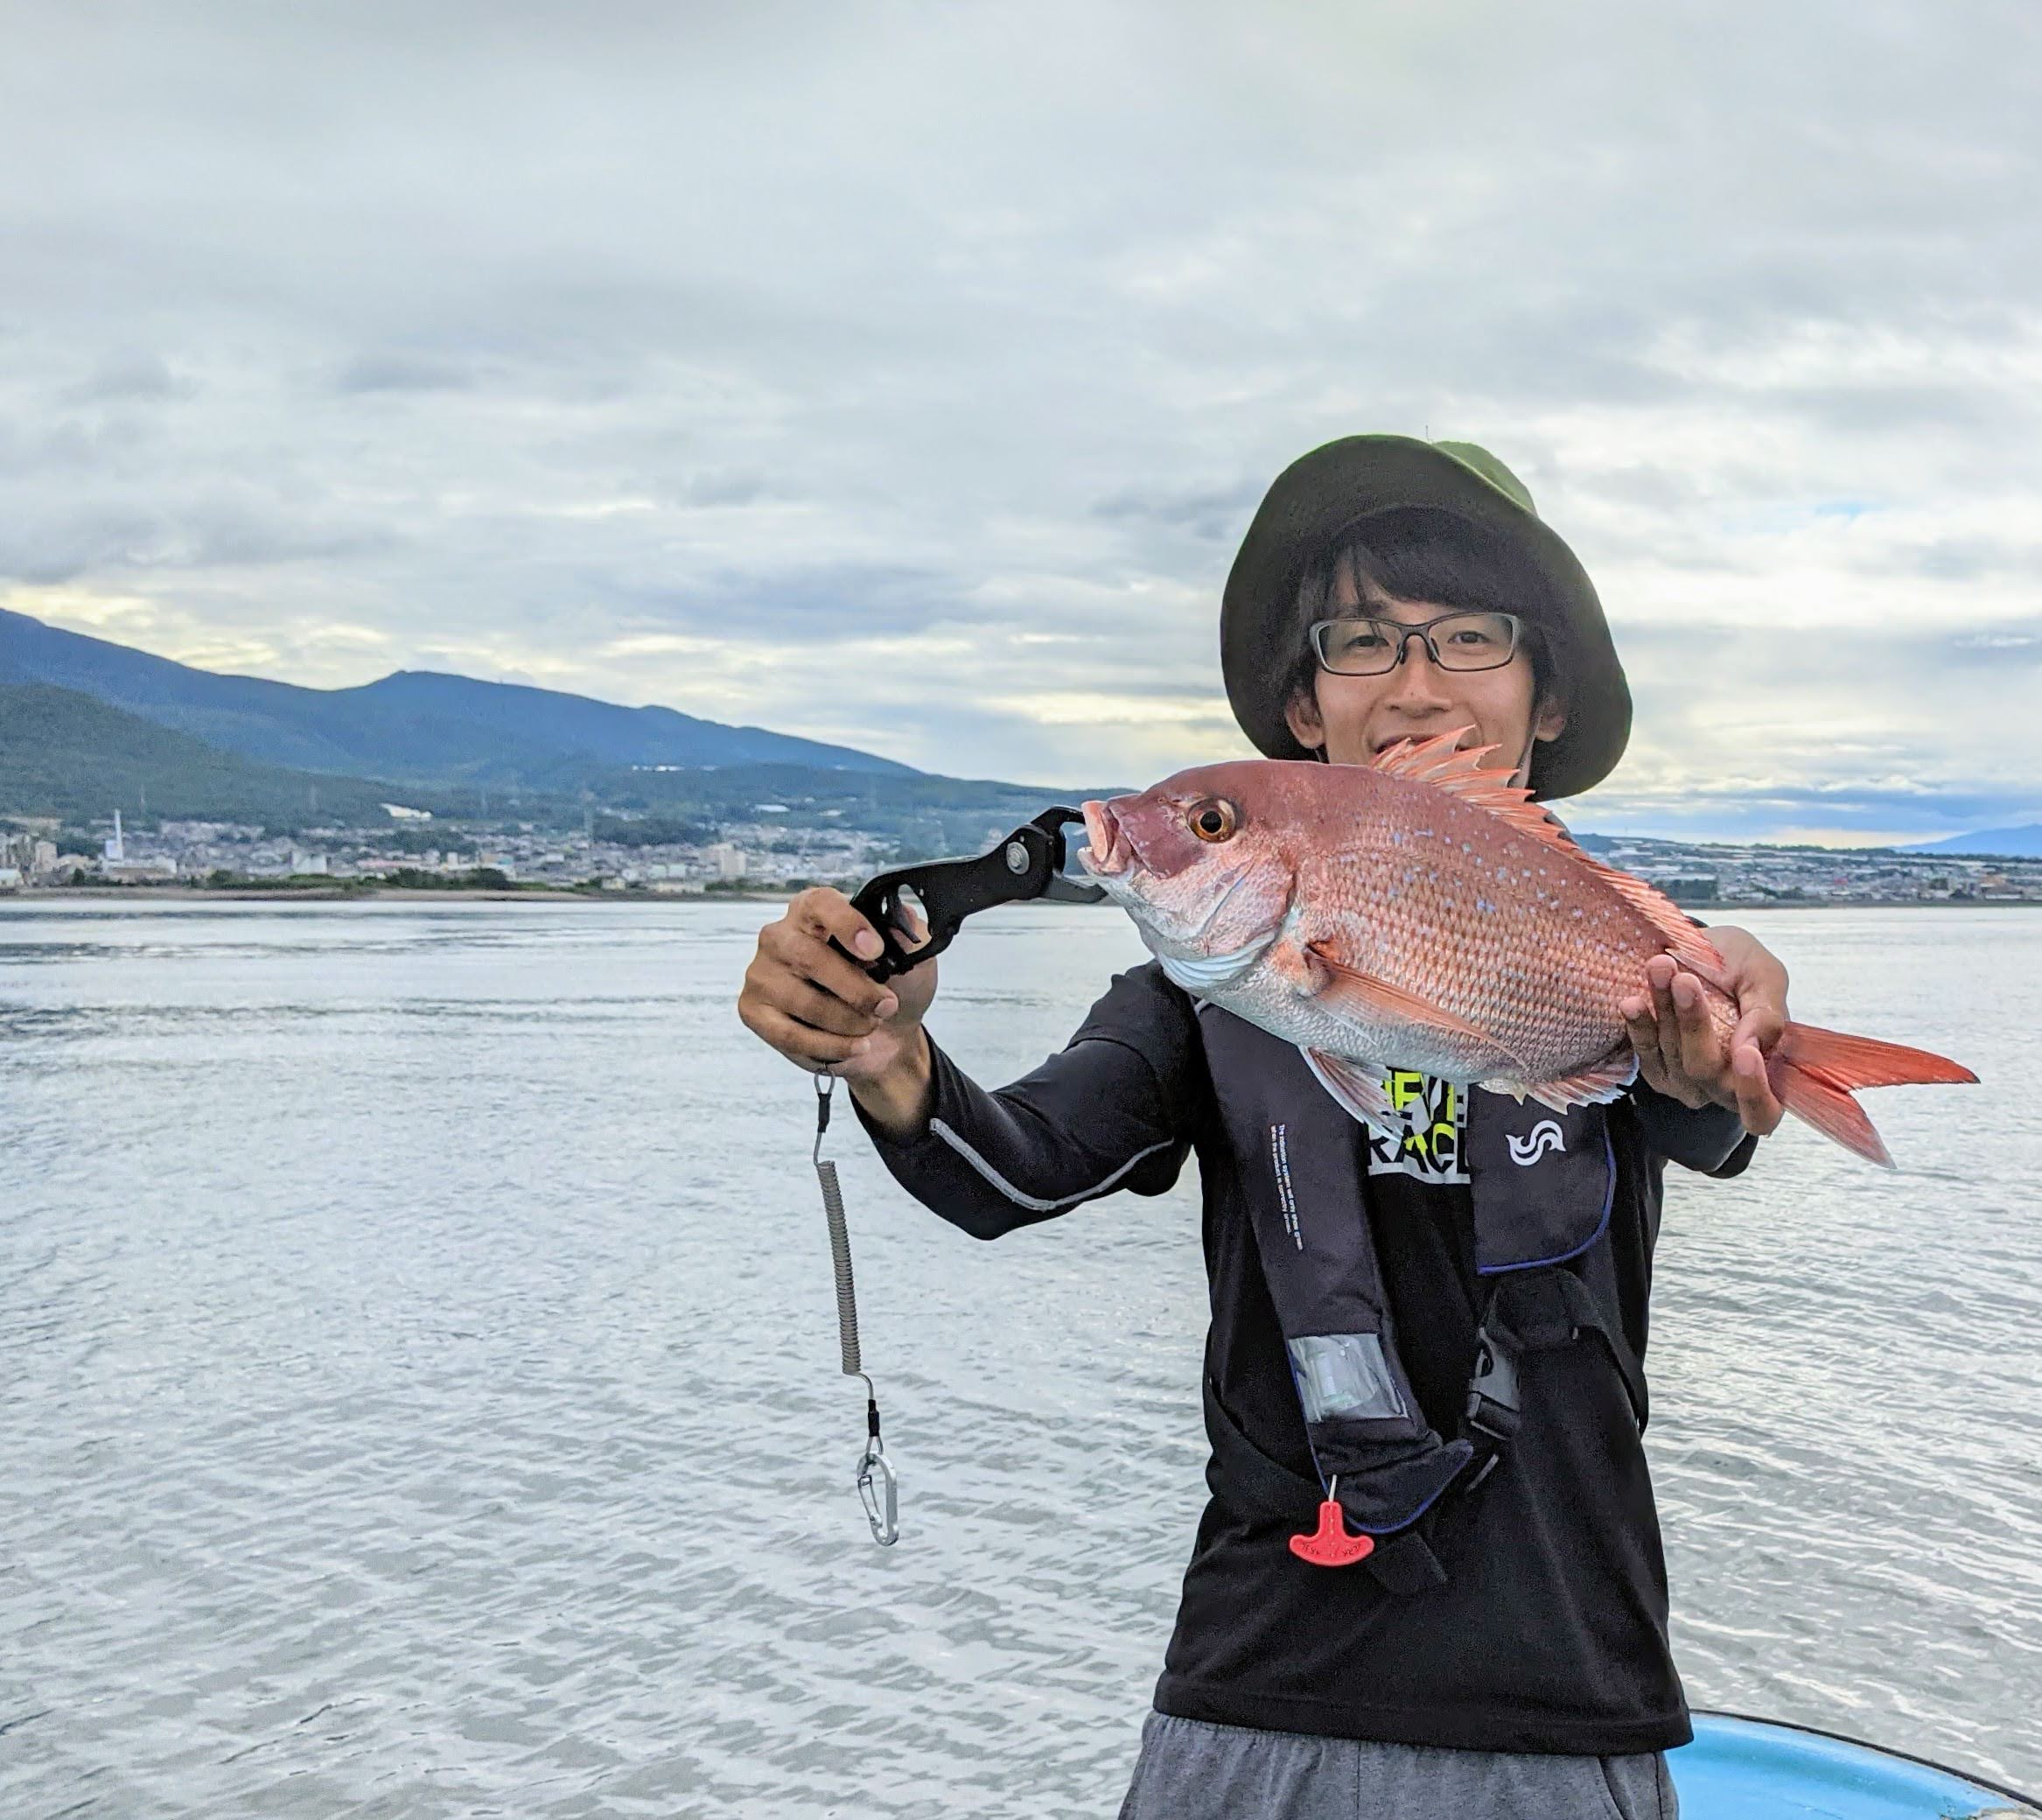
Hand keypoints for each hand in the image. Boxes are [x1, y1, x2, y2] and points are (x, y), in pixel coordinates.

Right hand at [737, 887, 937, 1081]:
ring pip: (805, 1002)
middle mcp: (780, 937)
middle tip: (886, 1005)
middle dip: (856, 989)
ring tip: (871, 1025)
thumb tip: (899, 924)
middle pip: (809, 958)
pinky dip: (832, 1045)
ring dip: (849, 1021)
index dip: (847, 924)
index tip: (875, 951)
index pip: (821, 904)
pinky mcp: (754, 1011)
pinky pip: (792, 1035)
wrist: (887, 1035)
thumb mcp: (913, 958)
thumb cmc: (891, 986)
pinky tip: (856, 1046)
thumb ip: (909, 936)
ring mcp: (763, 975)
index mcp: (814, 911)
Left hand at [1619, 926, 1787, 1136]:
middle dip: (1694, 1023)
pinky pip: (1647, 1054)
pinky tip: (1633, 1001)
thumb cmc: (1740, 965)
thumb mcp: (1764, 976)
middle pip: (1708, 1072)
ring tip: (1659, 968)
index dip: (1754, 1091)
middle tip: (1684, 980)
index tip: (1746, 1052)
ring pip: (1674, 1057)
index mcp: (1768, 1070)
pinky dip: (1639, 1026)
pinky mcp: (1658, 1068)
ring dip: (1664, 1010)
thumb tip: (1751, 1045)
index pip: (1763, 1111)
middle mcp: (1726, 1085)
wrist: (1702, 949)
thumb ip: (1767, 1013)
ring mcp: (1689, 1081)